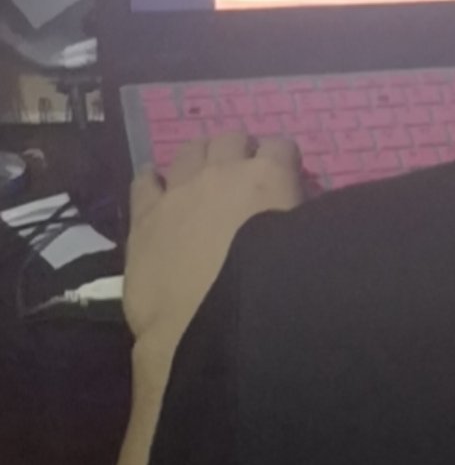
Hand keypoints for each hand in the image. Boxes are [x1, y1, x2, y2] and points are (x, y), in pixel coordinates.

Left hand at [125, 132, 303, 386]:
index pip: (280, 146)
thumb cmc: (266, 290)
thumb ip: (297, 219)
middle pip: (231, 139)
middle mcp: (223, 172)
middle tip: (240, 174)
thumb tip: (296, 213)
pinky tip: (156, 184)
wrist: (203, 325)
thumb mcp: (300, 246)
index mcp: (268, 176)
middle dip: (239, 150)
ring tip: (202, 175)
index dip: (281, 159)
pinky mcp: (145, 215)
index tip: (281, 176)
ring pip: (189, 150)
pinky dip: (153, 178)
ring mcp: (179, 190)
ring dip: (200, 157)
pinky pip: (144, 181)